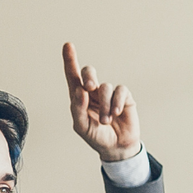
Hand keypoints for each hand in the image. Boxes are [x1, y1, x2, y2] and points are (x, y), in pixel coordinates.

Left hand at [62, 44, 142, 161]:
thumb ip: (77, 108)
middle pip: (88, 73)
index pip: (72, 76)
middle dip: (88, 76)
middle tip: (89, 87)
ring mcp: (109, 94)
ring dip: (104, 106)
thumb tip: (80, 90)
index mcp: (79, 98)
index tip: (68, 45)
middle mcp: (93, 93)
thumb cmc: (96, 136)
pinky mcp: (125, 97)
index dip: (70, 60)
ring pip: (105, 87)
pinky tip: (116, 114)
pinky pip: (120, 91)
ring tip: (106, 120)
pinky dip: (116, 103)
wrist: (117, 147)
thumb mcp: (81, 126)